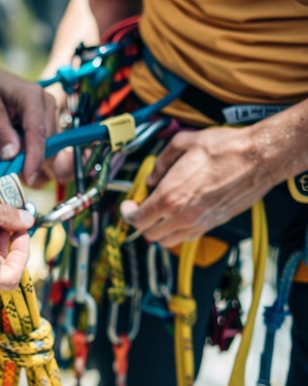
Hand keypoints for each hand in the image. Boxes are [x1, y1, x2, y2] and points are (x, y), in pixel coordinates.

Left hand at [0, 60, 56, 184]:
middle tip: (8, 172)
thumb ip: (2, 132)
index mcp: (32, 97)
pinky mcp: (46, 122)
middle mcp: (47, 104)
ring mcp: (49, 113)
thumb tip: (12, 156)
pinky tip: (15, 154)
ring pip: (47, 146)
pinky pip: (43, 144)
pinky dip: (30, 154)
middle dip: (30, 161)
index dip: (34, 158)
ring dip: (29, 158)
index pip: (38, 132)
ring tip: (7, 161)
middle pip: (47, 142)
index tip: (28, 178)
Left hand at [120, 127, 272, 246]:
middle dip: (141, 223)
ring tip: (159, 214)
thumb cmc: (223, 149)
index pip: (138, 219)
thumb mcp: (182, 143)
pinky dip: (176, 232)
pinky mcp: (213, 224)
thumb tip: (152, 176)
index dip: (128, 214)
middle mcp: (182, 215)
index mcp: (169, 196)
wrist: (258, 158)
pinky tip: (178, 215)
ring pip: (167, 241)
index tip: (128, 206)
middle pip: (149, 234)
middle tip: (142, 208)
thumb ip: (161, 162)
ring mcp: (199, 223)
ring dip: (158, 230)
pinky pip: (186, 238)